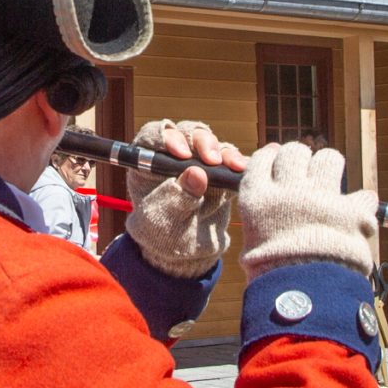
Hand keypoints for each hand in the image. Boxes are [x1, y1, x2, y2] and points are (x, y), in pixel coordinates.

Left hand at [124, 118, 242, 277]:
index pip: (153, 137)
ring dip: (220, 149)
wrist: (186, 254)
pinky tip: (240, 168)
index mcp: (147, 163)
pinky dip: (235, 160)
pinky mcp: (217, 171)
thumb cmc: (163, 236)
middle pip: (185, 133)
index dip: (167, 138)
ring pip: (208, 141)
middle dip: (200, 141)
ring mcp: (196, 161)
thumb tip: (196, 173)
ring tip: (229, 165)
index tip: (182, 154)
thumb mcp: (165, 220)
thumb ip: (178, 198)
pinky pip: (227, 158)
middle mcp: (171, 157)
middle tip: (211, 160)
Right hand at [239, 142, 379, 276]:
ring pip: (329, 159)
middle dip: (301, 159)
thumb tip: (269, 206)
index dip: (273, 156)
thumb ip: (262, 218)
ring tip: (330, 184)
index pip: (264, 157)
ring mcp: (322, 197)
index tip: (278, 160)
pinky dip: (361, 204)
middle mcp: (289, 190)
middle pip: (295, 152)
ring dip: (329, 168)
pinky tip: (356, 213)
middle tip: (304, 174)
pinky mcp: (351, 210)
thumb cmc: (272, 274)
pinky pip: (363, 195)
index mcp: (259, 197)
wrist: (303, 296)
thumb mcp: (253, 243)